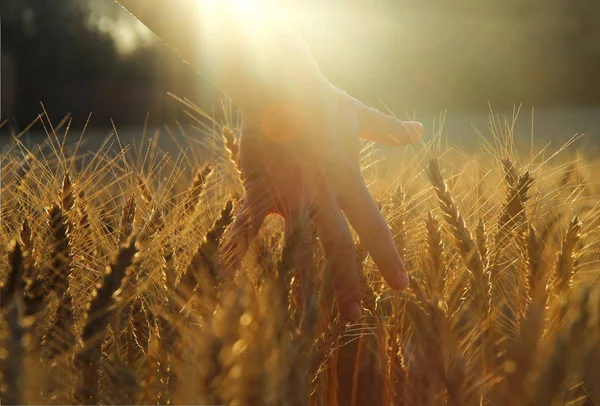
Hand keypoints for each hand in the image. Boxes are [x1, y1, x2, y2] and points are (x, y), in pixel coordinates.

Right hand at [221, 83, 422, 320]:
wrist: (279, 82)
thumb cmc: (320, 98)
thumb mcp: (359, 116)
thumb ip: (389, 130)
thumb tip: (419, 128)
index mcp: (346, 180)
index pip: (374, 226)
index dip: (388, 258)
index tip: (402, 287)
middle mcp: (321, 194)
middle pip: (338, 247)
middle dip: (347, 284)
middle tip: (355, 319)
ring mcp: (289, 193)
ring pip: (297, 246)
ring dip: (299, 282)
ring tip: (303, 317)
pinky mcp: (259, 188)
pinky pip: (247, 226)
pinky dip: (239, 251)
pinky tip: (231, 280)